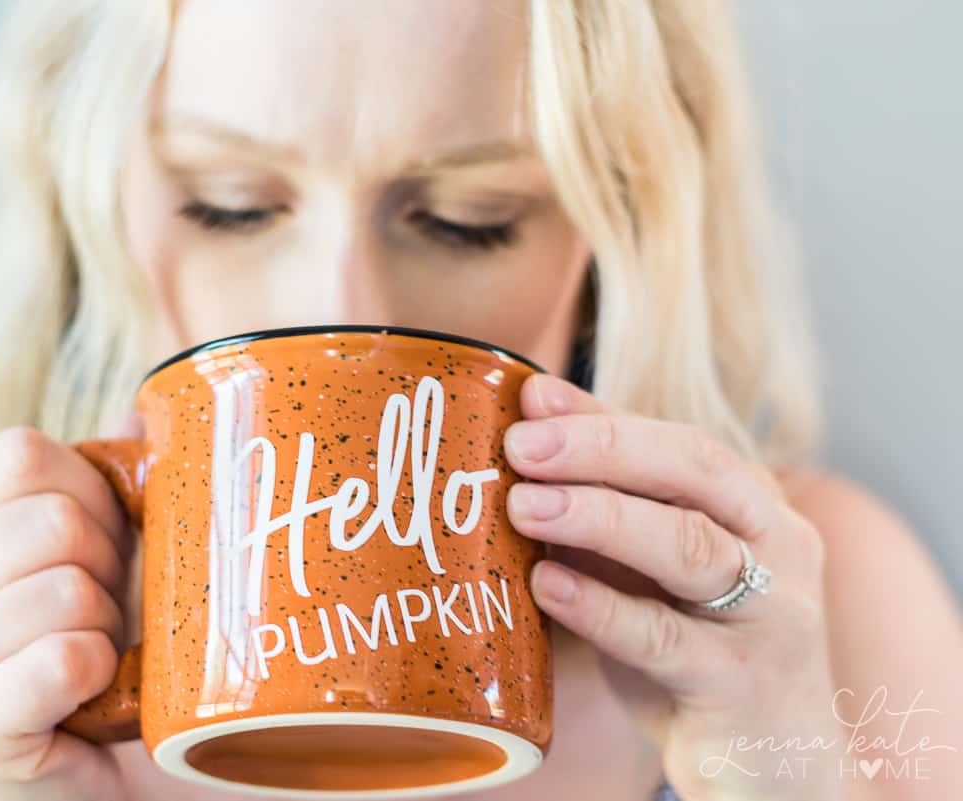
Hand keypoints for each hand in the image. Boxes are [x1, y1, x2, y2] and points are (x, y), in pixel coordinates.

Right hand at [0, 426, 136, 800]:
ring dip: (106, 625)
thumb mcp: (77, 561)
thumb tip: (141, 416)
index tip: (102, 540)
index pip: (22, 454)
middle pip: (52, 520)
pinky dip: (99, 671)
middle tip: (101, 610)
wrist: (50, 782)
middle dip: (107, 566)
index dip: (90, 490)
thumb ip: (99, 486)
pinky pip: (65, 659)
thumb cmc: (69, 657)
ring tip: (92, 653)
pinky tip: (86, 689)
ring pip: (67, 590)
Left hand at [504, 373, 842, 800]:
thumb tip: (525, 434)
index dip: (601, 417)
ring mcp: (769, 617)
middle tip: (521, 445)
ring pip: (688, 548)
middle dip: (602, 449)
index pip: (679, 441)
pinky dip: (602, 608)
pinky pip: (666, 639)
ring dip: (599, 518)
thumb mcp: (654, 571)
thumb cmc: (700, 649)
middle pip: (695, 472)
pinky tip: (548, 586)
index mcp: (755, 506)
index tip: (529, 399)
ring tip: (524, 505)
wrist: (775, 767)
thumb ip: (605, 507)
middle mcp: (777, 546)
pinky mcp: (741, 686)